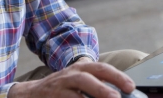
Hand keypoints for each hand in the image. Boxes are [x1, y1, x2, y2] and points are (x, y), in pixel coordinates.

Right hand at [7, 61, 134, 97]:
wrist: (32, 93)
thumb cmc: (63, 87)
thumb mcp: (79, 79)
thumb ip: (97, 84)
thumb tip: (121, 94)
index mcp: (82, 68)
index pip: (102, 68)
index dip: (117, 76)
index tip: (131, 86)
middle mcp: (71, 74)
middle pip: (88, 76)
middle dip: (104, 87)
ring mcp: (60, 87)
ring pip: (76, 91)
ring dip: (92, 96)